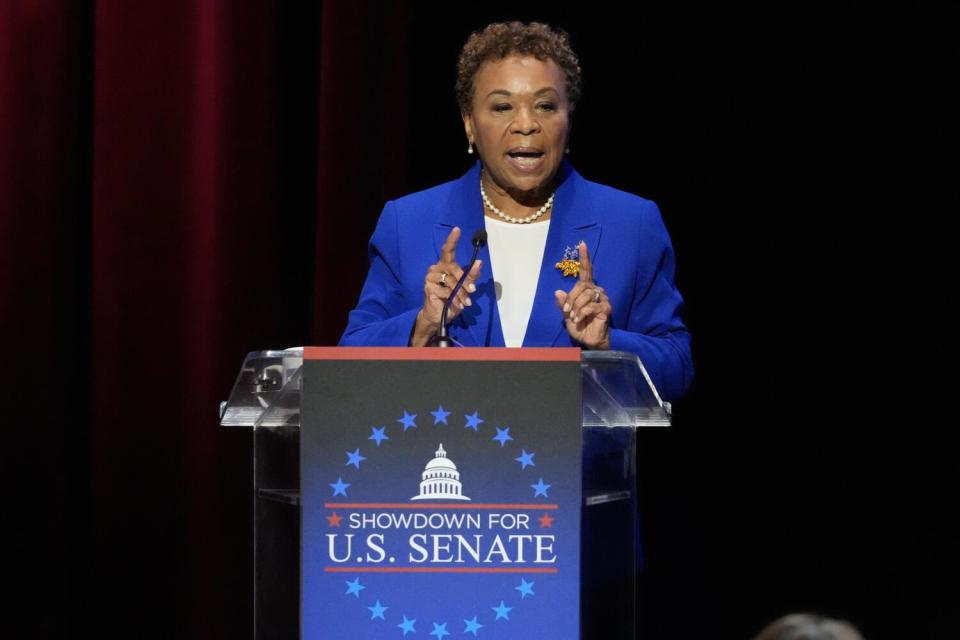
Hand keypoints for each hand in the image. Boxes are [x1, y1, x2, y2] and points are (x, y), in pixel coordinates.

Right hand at [410, 226, 482, 345]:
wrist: (439, 316)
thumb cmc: (451, 300)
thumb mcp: (465, 288)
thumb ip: (471, 276)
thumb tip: (479, 262)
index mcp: (445, 265)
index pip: (447, 249)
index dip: (452, 240)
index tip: (457, 229)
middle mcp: (436, 268)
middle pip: (454, 268)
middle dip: (465, 280)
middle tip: (472, 290)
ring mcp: (430, 277)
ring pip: (451, 281)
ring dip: (461, 293)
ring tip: (465, 302)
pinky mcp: (428, 287)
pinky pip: (446, 291)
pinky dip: (453, 299)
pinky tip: (455, 305)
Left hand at [554, 241, 611, 348]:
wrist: (589, 339)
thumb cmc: (579, 325)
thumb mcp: (567, 314)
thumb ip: (563, 304)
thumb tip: (557, 292)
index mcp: (586, 289)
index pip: (587, 270)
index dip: (584, 257)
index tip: (582, 244)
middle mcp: (596, 290)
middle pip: (581, 286)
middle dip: (571, 298)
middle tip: (567, 311)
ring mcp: (602, 298)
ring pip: (585, 294)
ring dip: (576, 307)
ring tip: (574, 317)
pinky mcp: (606, 308)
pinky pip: (591, 305)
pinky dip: (582, 313)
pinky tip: (579, 320)